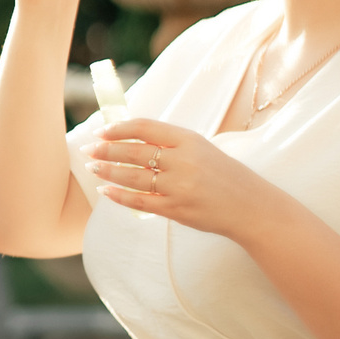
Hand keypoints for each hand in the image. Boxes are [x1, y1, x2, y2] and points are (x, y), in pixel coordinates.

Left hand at [83, 118, 275, 238]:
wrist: (251, 207)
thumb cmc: (224, 175)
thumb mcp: (202, 148)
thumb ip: (171, 143)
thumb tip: (130, 138)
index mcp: (190, 140)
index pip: (145, 128)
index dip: (119, 128)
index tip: (101, 131)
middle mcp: (183, 161)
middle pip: (134, 152)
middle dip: (106, 150)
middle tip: (88, 150)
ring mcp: (179, 187)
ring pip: (133, 177)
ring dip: (108, 171)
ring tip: (92, 167)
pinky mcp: (177, 209)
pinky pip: (140, 201)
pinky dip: (119, 196)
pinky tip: (106, 191)